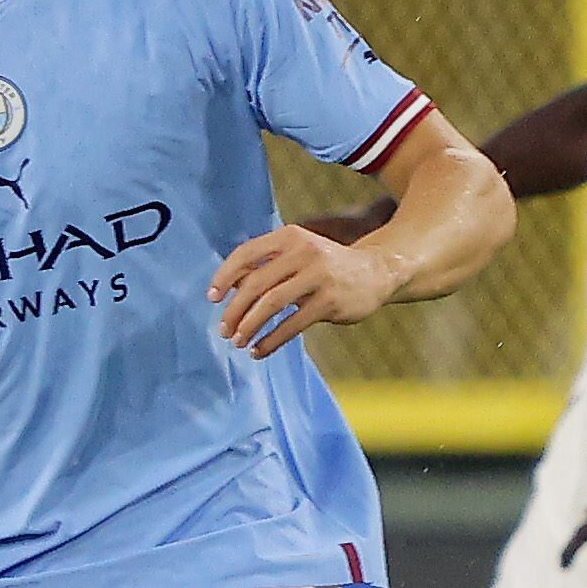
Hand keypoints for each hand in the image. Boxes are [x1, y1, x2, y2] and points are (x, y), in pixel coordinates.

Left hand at [209, 223, 395, 355]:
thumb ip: (266, 266)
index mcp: (289, 237)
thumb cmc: (326, 266)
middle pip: (256, 283)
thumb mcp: (298, 254)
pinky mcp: (329, 302)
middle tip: (223, 329)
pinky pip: (292, 325)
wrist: (375, 272)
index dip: (224, 276)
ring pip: (271, 304)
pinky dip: (271, 341)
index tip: (211, 298)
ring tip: (238, 342)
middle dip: (234, 310)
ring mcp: (318, 276)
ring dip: (249, 326)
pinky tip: (259, 350)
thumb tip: (227, 288)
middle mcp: (303, 252)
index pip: (246, 253)